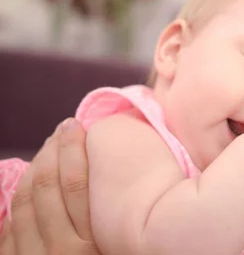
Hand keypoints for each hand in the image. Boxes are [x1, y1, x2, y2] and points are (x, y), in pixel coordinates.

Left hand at [0, 118, 99, 254]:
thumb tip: (110, 177)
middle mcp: (60, 249)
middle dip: (53, 150)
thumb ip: (109, 222)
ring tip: (47, 149)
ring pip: (24, 201)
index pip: (76, 183)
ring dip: (33, 167)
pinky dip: (18, 199)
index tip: (76, 126)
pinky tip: (28, 184)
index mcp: (90, 245)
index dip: (73, 148)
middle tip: (63, 129)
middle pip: (47, 186)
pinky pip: (9, 225)